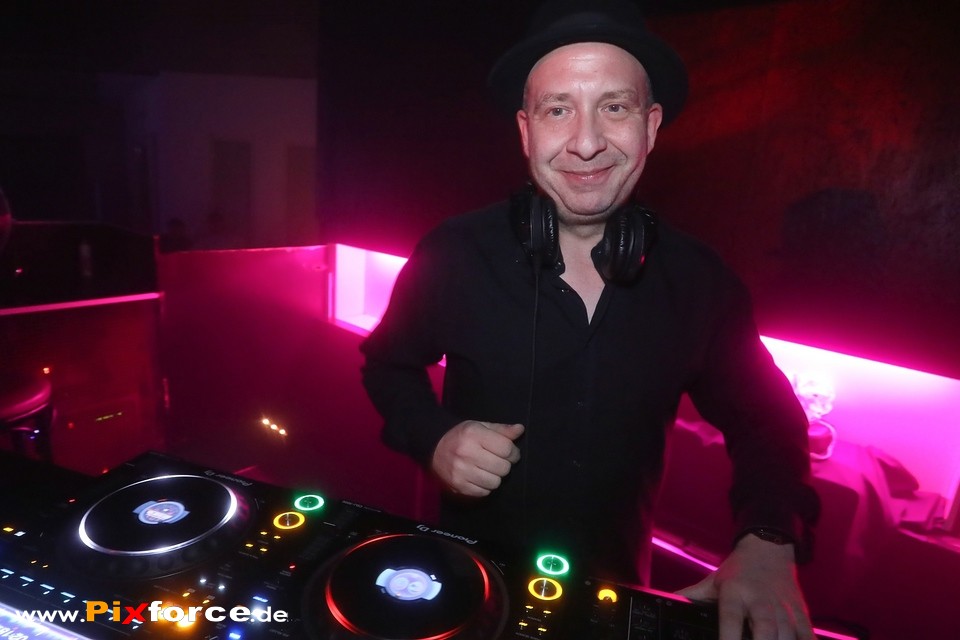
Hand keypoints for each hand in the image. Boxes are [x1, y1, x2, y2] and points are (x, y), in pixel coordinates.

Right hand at [431, 420, 523, 496]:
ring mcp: (461, 471)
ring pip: (495, 482)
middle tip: (498, 461)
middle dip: (505, 465)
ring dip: (496, 477)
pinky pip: (484, 492)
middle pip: (503, 468)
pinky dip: (485, 486)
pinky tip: (479, 477)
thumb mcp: (480, 426)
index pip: (506, 449)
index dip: (513, 452)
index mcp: (474, 435)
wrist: (434, 448)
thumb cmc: (461, 436)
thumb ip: (501, 430)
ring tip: (489, 469)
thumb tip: (520, 430)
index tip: (510, 453)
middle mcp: (466, 453)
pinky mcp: (458, 486)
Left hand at [676, 533, 813, 639]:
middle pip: (765, 628)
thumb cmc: (738, 570)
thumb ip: (691, 596)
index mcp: (736, 593)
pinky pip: (807, 635)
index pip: (730, 618)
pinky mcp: (801, 613)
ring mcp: (784, 608)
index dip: (727, 637)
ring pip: (787, 634)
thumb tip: (665, 601)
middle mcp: (761, 601)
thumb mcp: (712, 581)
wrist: (769, 548)